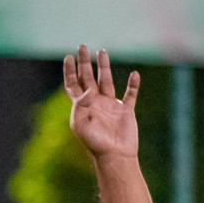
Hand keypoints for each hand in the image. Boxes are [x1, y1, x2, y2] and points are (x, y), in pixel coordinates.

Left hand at [63, 45, 139, 159]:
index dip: (69, 71)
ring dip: (104, 66)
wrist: (115, 156)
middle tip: (82, 46)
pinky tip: (135, 74)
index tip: (68, 57)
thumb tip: (86, 90)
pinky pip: (131, 94)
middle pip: (87, 78)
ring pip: (106, 81)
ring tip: (102, 51)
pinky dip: (133, 84)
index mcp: (82, 106)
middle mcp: (95, 103)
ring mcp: (111, 106)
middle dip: (84, 62)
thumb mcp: (81, 124)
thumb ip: (80, 105)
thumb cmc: (95, 143)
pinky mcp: (126, 110)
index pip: (73, 84)